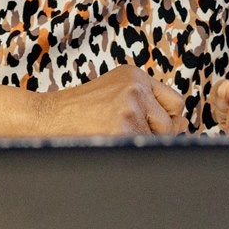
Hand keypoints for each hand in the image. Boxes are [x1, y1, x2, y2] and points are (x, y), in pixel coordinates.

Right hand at [31, 66, 186, 135]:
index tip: (155, 130)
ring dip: (140, 144)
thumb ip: (144, 103)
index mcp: (135, 75)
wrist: (45, 117)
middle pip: (172, 123)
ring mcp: (130, 106)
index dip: (169, 121)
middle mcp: (136, 87)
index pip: (175, 102)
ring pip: (158, 139)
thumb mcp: (113, 93)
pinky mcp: (123, 127)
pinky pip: (143, 150)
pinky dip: (130, 153)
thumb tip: (183, 126)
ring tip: (112, 136)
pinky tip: (107, 143)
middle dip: (157, 136)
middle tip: (127, 136)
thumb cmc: (79, 112)